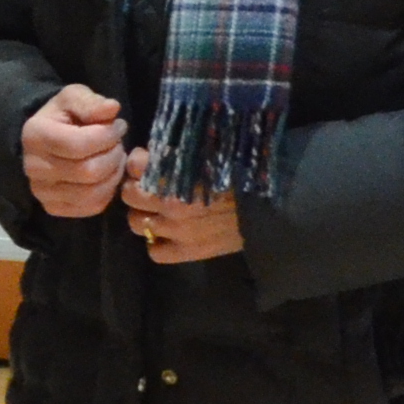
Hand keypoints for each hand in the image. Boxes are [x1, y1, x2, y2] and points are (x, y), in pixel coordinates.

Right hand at [23, 82, 126, 218]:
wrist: (45, 141)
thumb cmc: (63, 116)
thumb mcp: (74, 98)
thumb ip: (91, 103)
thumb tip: (112, 108)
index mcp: (36, 135)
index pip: (79, 144)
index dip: (107, 136)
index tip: (118, 126)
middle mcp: (33, 168)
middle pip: (88, 172)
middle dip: (113, 156)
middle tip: (118, 143)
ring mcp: (42, 192)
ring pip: (93, 193)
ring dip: (114, 175)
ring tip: (114, 158)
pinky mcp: (54, 208)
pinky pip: (92, 207)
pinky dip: (107, 192)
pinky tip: (106, 175)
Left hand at [121, 158, 242, 266]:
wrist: (273, 204)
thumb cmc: (243, 171)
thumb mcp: (210, 151)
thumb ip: (180, 152)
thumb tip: (156, 151)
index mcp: (175, 173)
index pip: (135, 164)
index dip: (138, 161)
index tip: (146, 160)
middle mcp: (169, 203)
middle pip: (129, 194)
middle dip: (136, 186)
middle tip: (148, 184)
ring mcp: (176, 231)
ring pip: (136, 223)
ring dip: (143, 214)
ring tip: (156, 209)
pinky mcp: (188, 252)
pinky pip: (155, 252)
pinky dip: (157, 242)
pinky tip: (168, 233)